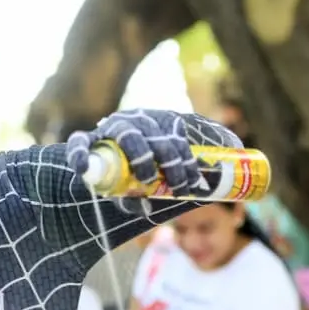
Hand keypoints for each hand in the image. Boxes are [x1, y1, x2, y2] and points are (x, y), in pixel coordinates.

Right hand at [65, 110, 241, 197]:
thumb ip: (189, 175)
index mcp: (158, 124)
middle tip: (178, 188)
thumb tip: (227, 183)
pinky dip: (81, 154)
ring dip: (142, 159)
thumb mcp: (168, 174)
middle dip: (171, 162)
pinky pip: (81, 144)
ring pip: (128, 136)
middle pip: (157, 135)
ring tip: (148, 182)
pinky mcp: (87, 142)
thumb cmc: (142, 175)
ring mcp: (110, 129)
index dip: (188, 159)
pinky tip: (83, 168)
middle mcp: (136, 121)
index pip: (177, 134)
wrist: (103, 174)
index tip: (196, 183)